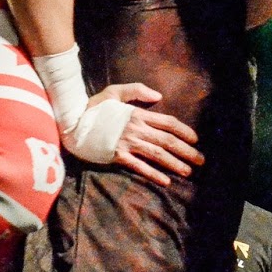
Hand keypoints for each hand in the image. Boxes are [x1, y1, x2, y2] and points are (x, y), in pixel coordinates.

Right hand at [87, 83, 202, 186]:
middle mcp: (136, 129)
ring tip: (188, 171)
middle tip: (200, 160)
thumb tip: (158, 96)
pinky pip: (139, 167)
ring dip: (175, 164)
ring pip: (157, 155)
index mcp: (137, 114)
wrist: (71, 123)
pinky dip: (153, 174)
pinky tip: (165, 181)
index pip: (168, 123)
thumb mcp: (114, 92)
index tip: (195, 139)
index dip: (184, 131)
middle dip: (187, 151)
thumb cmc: (94, 108)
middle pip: (167, 141)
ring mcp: (127, 144)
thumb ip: (137, 90)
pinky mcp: (117, 156)